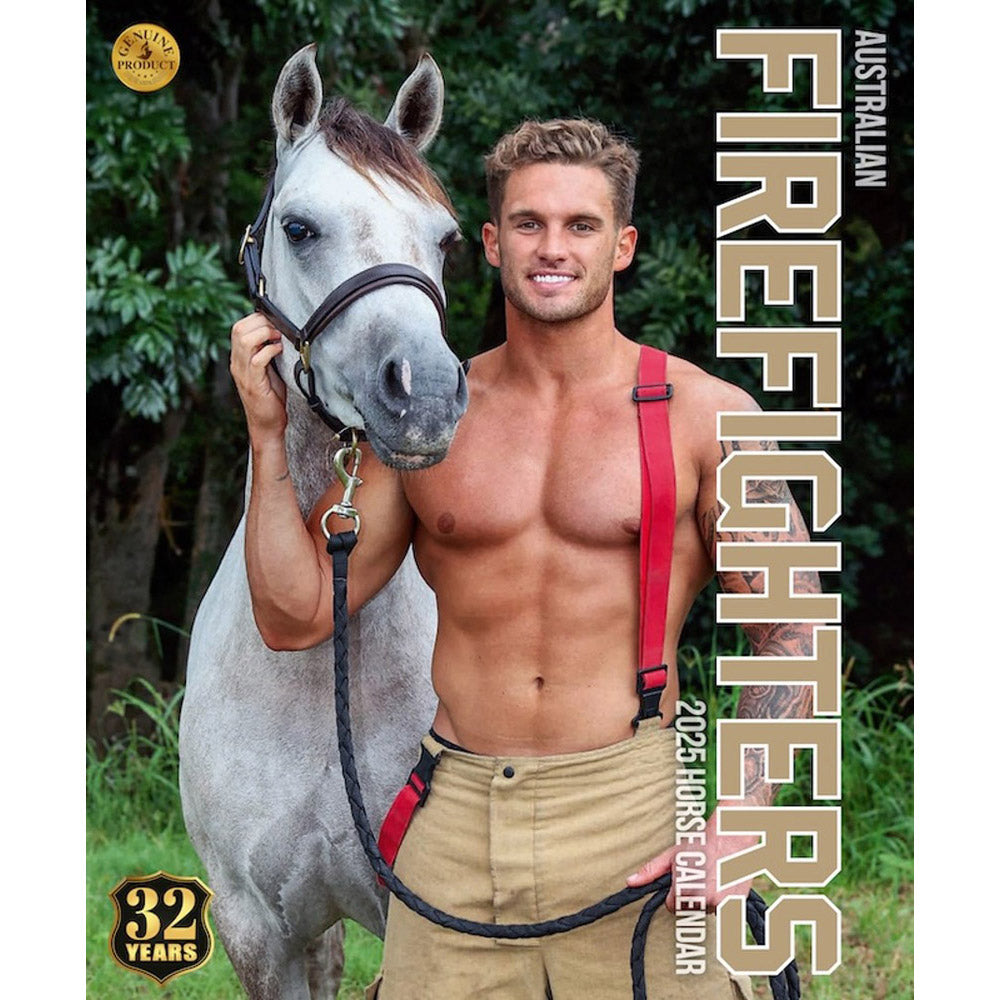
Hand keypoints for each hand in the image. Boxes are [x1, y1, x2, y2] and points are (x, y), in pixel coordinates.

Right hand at [230, 312, 287, 441]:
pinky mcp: (254, 383)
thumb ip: (268, 352)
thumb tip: (281, 332)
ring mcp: (243, 373)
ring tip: (278, 338)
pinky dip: (270, 351)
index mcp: (238, 358)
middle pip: (238, 329)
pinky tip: (280, 351)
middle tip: (277, 328)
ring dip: (264, 333)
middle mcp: (237, 363)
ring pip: (245, 341)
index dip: (256, 319)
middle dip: (260, 322)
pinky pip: (257, 360)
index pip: (238, 327)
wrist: (267, 425)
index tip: (273, 321)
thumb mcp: (269, 369)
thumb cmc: (270, 397)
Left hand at [626, 808, 756, 911]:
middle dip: (692, 896)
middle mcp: (703, 900)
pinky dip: (723, 901)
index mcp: (684, 890)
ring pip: (706, 910)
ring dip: (708, 899)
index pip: (671, 906)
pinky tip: (724, 882)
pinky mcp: (737, 905)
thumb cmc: (701, 843)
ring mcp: (721, 904)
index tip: (684, 878)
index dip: (674, 893)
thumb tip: (629, 883)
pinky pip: (723, 911)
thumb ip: (651, 872)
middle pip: (689, 909)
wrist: (733, 835)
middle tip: (701, 874)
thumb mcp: (673, 855)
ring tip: (713, 876)